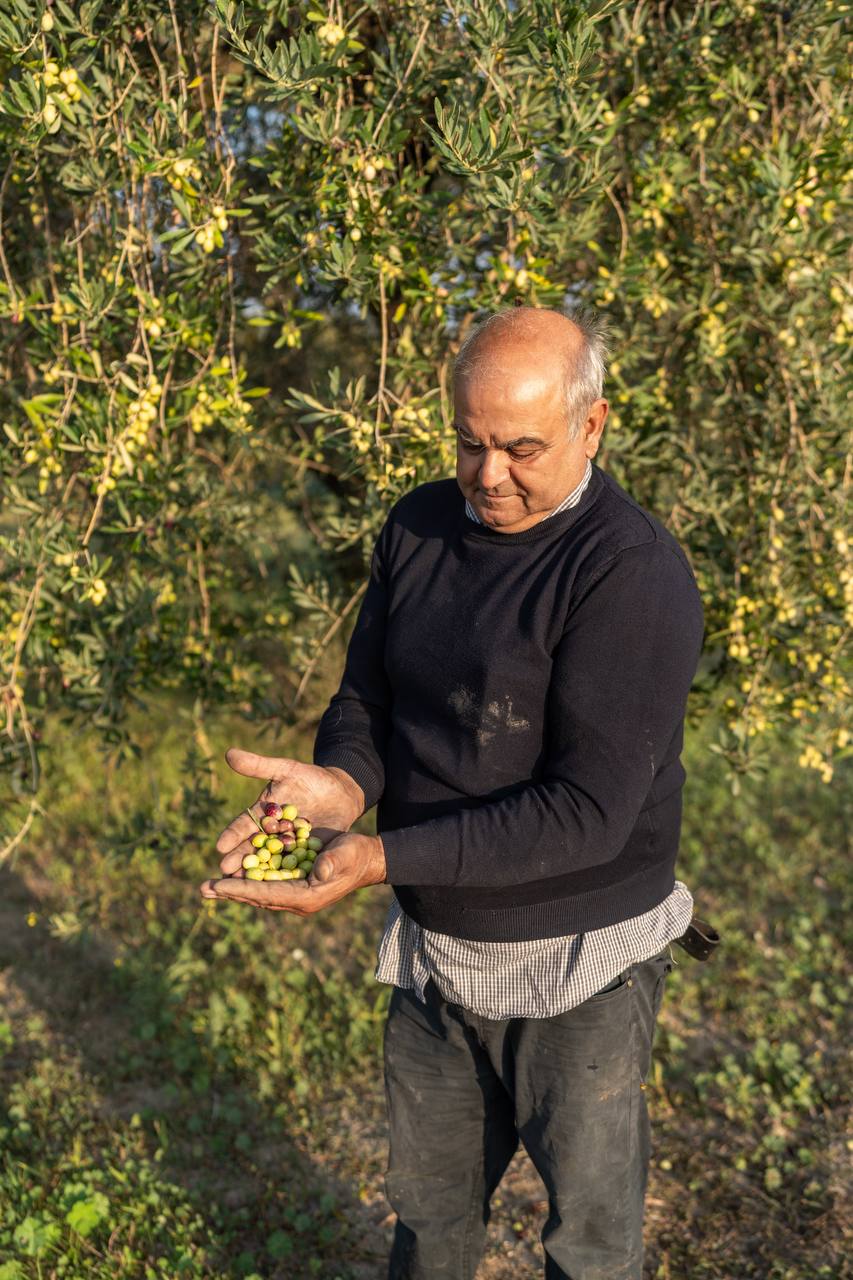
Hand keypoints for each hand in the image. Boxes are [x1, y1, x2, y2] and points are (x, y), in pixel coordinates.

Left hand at [199, 832, 386, 913]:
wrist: (365, 859)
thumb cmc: (357, 855)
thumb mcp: (347, 855)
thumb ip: (333, 862)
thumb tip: (318, 870)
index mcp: (306, 897)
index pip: (267, 894)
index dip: (242, 889)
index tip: (220, 885)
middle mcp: (296, 899)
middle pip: (256, 897)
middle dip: (230, 892)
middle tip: (203, 889)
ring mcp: (294, 893)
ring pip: (257, 892)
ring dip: (234, 889)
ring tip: (208, 887)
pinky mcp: (293, 884)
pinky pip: (264, 884)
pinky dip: (246, 880)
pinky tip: (231, 875)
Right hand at [212, 748, 364, 878]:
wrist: (340, 791)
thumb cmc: (311, 778)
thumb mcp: (286, 769)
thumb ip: (259, 765)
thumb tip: (228, 753)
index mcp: (261, 814)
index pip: (243, 826)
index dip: (232, 835)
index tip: (220, 846)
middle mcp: (270, 834)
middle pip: (252, 848)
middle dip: (239, 859)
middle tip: (225, 872)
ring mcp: (286, 847)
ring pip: (269, 861)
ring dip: (257, 872)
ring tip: (243, 886)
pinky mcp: (304, 855)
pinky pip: (294, 866)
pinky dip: (285, 876)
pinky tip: (277, 888)